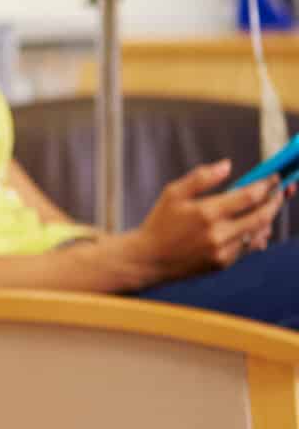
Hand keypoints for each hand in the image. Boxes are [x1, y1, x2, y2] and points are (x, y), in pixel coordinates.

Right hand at [127, 160, 284, 282]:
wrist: (148, 259)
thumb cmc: (160, 222)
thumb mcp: (172, 193)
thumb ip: (201, 178)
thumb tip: (227, 165)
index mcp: (206, 212)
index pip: (249, 196)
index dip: (267, 185)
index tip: (274, 178)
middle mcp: (218, 233)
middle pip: (262, 216)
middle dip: (275, 202)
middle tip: (280, 192)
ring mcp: (222, 251)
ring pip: (258, 233)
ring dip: (267, 219)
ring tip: (268, 208)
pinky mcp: (223, 264)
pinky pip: (247, 248)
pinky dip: (255, 235)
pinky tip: (254, 227)